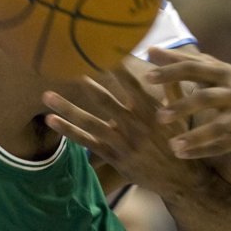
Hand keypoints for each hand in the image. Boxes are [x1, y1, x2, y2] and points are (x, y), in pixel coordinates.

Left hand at [42, 68, 194, 196]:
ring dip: (67, 108)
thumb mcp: (180, 115)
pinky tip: (51, 120)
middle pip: (104, 100)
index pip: (131, 84)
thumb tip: (165, 65)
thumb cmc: (180, 142)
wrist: (183, 180)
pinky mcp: (114, 157)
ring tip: (46, 96)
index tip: (99, 50)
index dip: (116, 67)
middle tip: (65, 67)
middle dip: (85, 83)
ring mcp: (122, 142)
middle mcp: (135, 125)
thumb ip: (172, 88)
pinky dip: (68, 131)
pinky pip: (87, 142)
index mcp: (151, 111)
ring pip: (90, 122)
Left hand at [146, 47, 230, 183]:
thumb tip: (150, 50)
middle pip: (207, 98)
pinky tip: (181, 155)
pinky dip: (203, 151)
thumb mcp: (208, 69)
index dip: (171, 72)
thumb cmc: (224, 83)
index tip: (147, 77)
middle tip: (158, 117)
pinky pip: (224, 146)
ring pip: (219, 127)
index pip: (193, 68)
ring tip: (172, 145)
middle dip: (183, 107)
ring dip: (195, 137)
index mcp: (221, 72)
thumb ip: (181, 60)